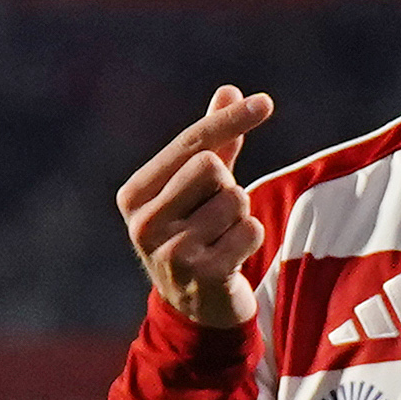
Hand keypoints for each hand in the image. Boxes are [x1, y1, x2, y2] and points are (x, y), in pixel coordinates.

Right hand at [117, 85, 274, 328]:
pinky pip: (250, 231)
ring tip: (221, 239)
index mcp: (134, 194)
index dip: (230, 119)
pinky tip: (232, 258)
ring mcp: (170, 252)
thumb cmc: (196, 235)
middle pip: (213, 168)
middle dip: (227, 186)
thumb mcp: (196, 189)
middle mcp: (144, 222)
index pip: (192, 144)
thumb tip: (230, 89)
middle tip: (215, 216)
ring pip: (235, 200)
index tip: (265, 102)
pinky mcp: (203, 275)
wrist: (195, 310)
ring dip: (240, 216)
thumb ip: (213, 142)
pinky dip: (251, 239)